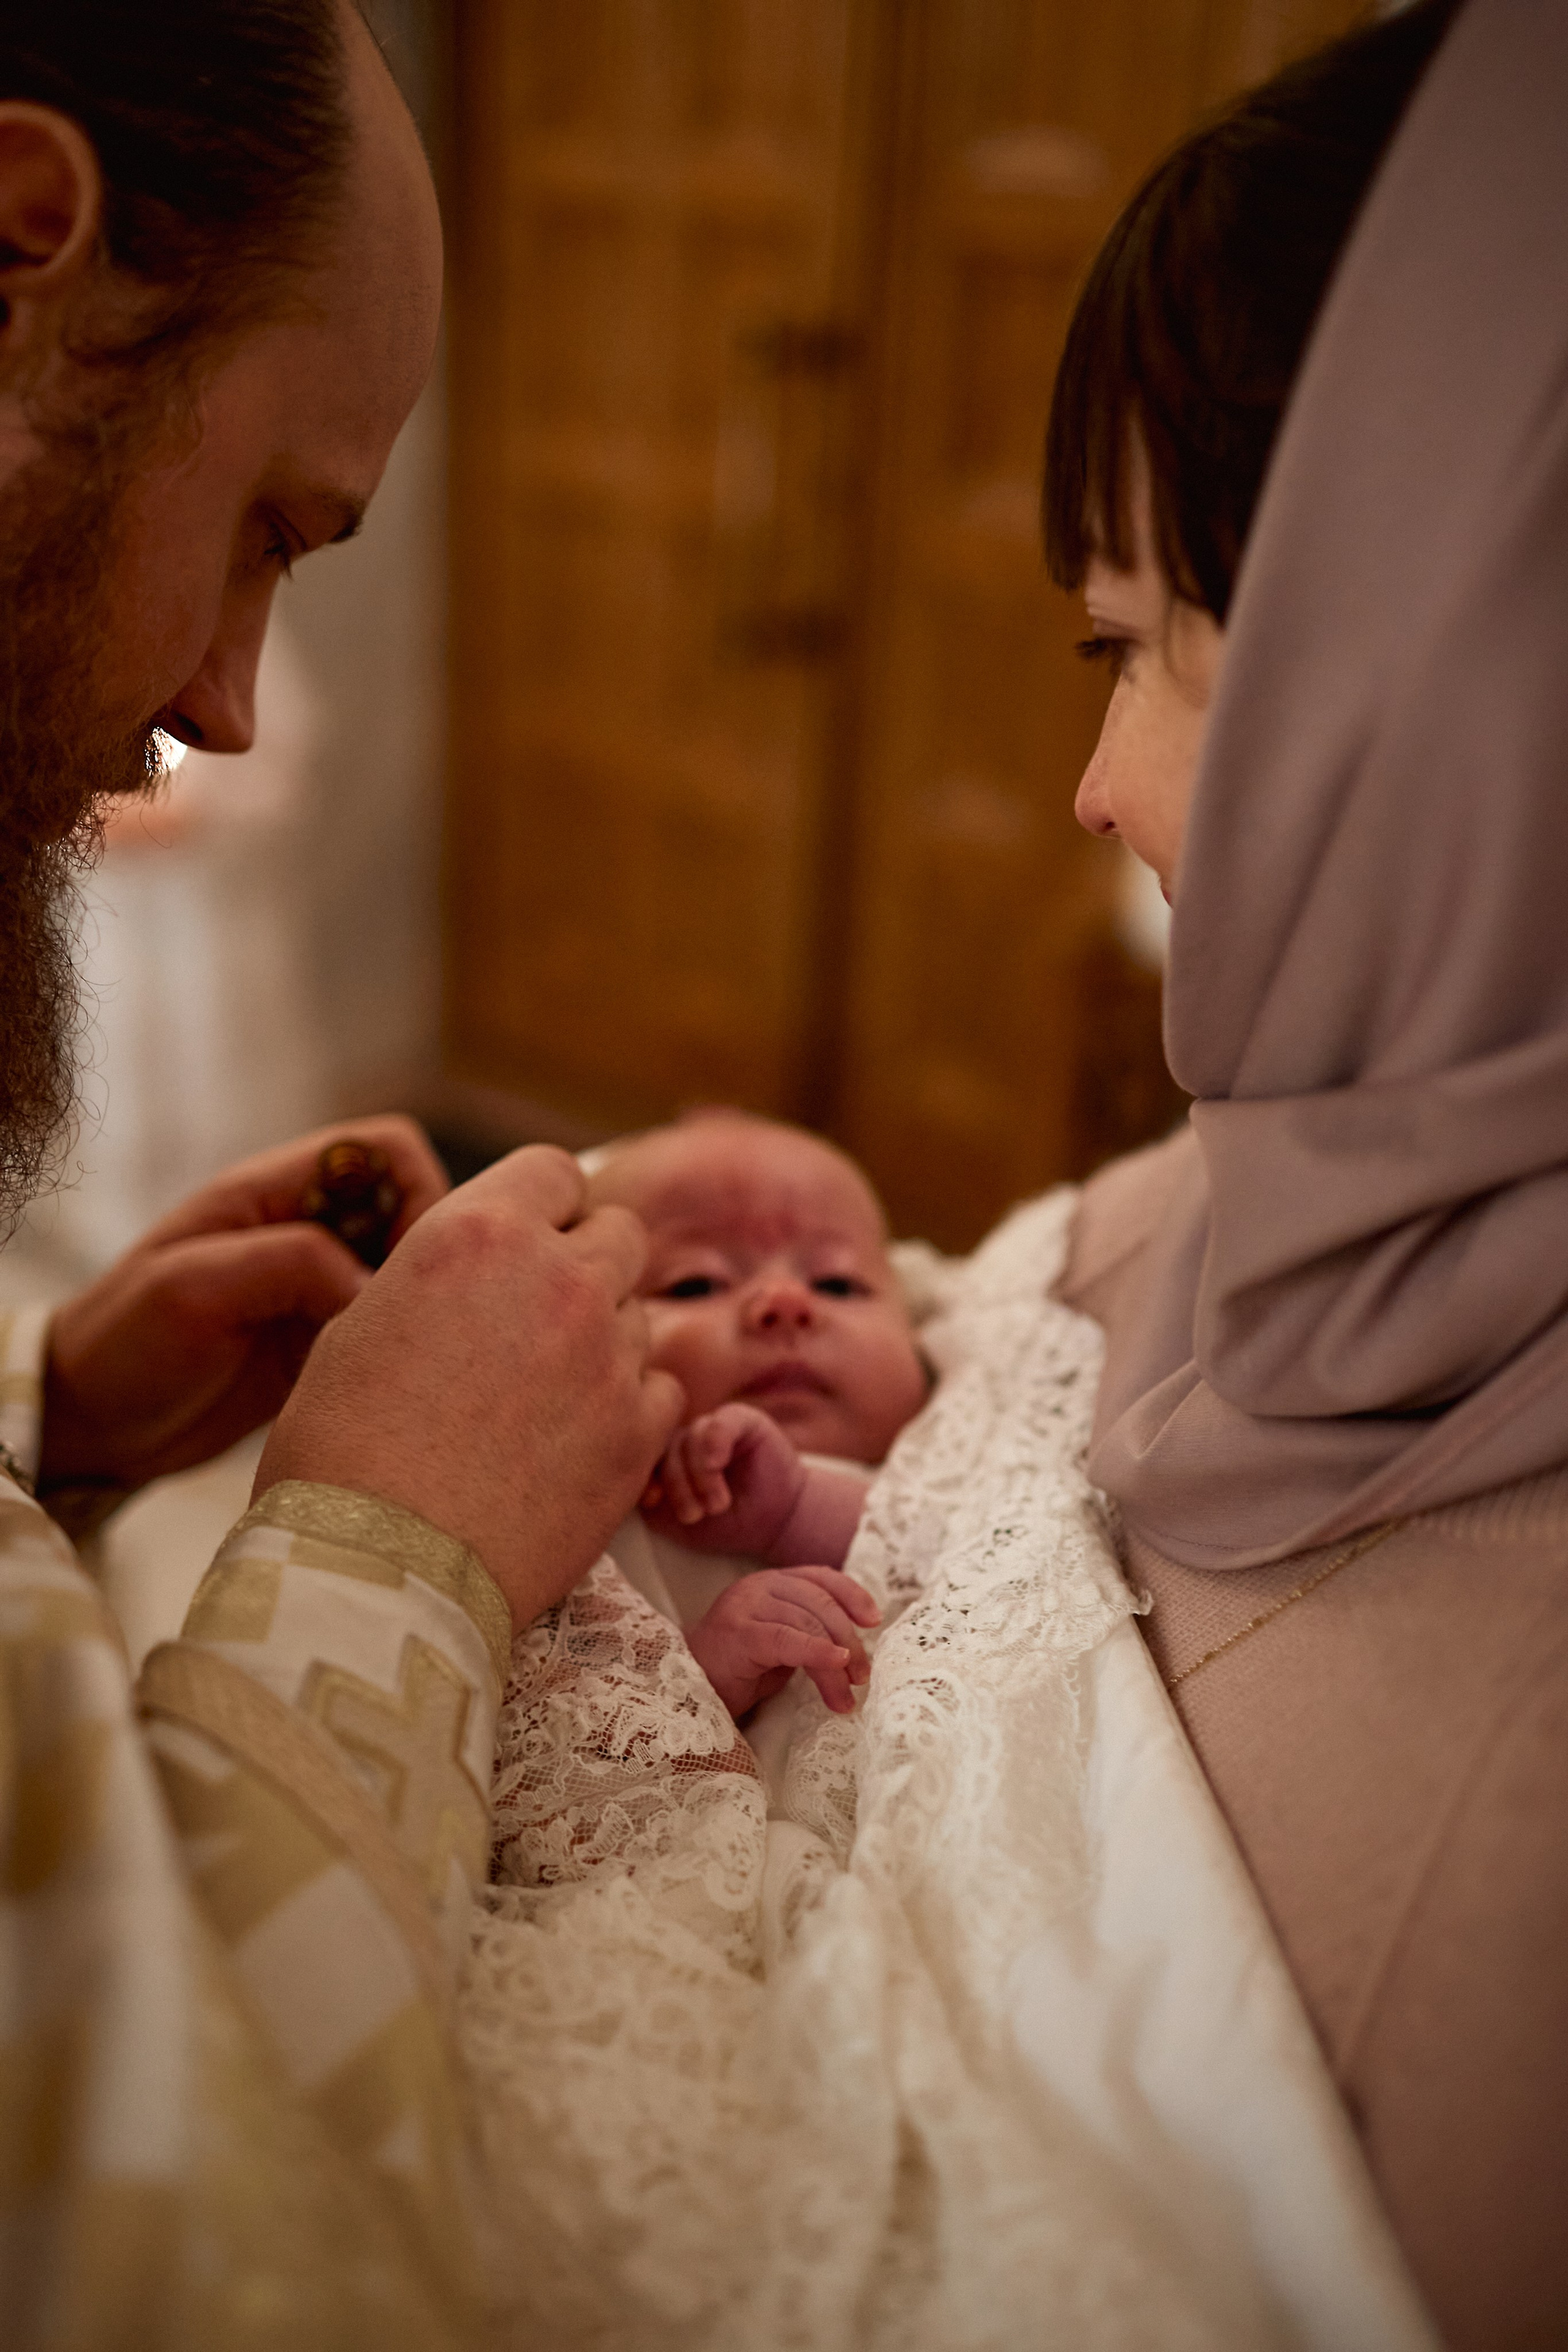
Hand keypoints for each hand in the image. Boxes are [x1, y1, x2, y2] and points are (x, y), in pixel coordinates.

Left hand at [41, 1115, 448, 1494]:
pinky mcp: (322, 1342)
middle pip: (412, 1212)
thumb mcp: (193, 1288)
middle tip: (412, 1322)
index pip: (387, 1150)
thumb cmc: (122, 1342)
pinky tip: (379, 1387)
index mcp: (273, 1191)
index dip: (421, 1194)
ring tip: (392, 1360)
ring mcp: (317, 1287)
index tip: (411, 1265)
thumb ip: (288, 1263)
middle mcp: (306, 1230)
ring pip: (406, 1277)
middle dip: (426, 1262)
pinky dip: (396, 1354)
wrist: (88, 1425)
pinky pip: (387, 1332)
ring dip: (413, 1314)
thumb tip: (376, 1287)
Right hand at [254, 1145, 685, 1631]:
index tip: (526, 1243)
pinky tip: (575, 1443)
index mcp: (479, 1233)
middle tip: (540, 1321)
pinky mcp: (640, 1432)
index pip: (553, 1171)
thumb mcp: (362, 1325)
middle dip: (587, 1263)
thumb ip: (443, 1277)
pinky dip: (629, 1408)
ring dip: (604, 1340)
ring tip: (542, 1399)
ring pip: (638, 1314)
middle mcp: (559, 1277)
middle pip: (618, 1233)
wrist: (377, 1569)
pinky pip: (662, 1390)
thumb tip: (479, 1279)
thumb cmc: (341, 1452)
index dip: (541, 1206)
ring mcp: (611, 1354)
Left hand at [643, 1402, 805, 1555]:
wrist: (776, 1524)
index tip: (653, 1501)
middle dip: (676, 1485)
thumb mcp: (681, 1523)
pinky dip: (715, 1442)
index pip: (643, 1458)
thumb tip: (635, 1489)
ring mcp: (713, 1427)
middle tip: (694, 1515)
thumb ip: (655, 1505)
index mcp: (668, 1460)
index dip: (645, 1477)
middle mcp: (687, 1439)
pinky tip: (718, 1464)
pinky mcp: (743, 1419)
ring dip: (700, 1475)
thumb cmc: (727, 1526)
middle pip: (665, 1449)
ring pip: (690, 1438)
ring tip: (717, 1505)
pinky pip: (721, 1422)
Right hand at [685, 1565, 880, 1718]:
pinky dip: (816, 1651)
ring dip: (835, 1664)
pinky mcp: (738, 1633)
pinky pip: (787, 1639)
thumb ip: (811, 1632)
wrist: (687, 1691)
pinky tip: (835, 1663)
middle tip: (862, 1678)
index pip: (821, 1577)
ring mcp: (745, 1605)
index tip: (874, 1620)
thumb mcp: (783, 1643)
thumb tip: (857, 1648)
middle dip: (849, 1641)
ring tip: (845, 1697)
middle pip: (820, 1603)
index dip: (852, 1595)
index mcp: (772, 1582)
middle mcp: (759, 1585)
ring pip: (808, 1624)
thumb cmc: (737, 1671)